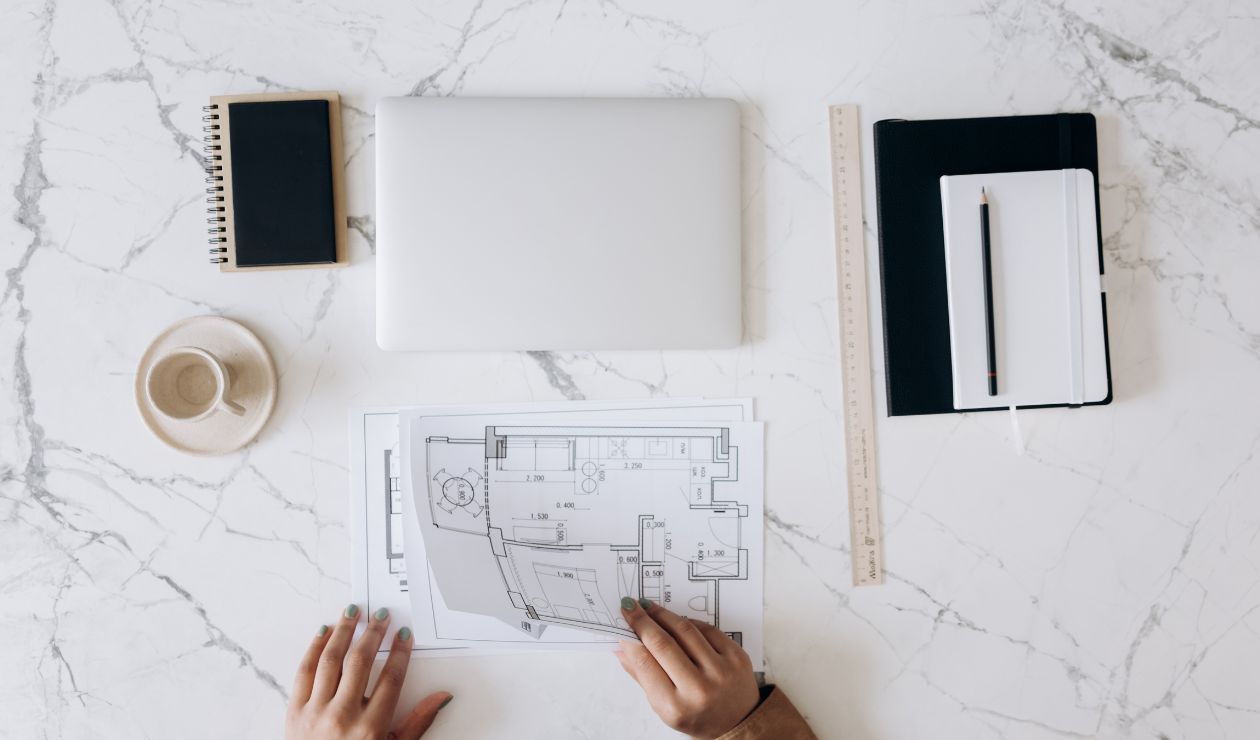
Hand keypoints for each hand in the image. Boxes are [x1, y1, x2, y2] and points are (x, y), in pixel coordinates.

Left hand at [285, 605, 451, 739]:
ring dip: (343, 631)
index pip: (390, 679)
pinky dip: (314, 648)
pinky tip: (325, 632)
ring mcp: (315, 712)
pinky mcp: (294, 711)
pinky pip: (304, 671)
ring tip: (353, 612)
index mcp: (370, 729)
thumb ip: (417, 722)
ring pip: (331, 660)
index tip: (404, 635)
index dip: (400, 653)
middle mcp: (342, 717)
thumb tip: (442, 697)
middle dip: (374, 633)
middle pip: (360, 662)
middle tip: (382, 615)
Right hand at [616, 598, 759, 738]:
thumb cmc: (698, 716)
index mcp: (676, 707)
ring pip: (685, 630)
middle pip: (663, 644)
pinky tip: (677, 620)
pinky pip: (708, 629)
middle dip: (643, 621)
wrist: (738, 722)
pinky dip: (689, 621)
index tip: (623, 624)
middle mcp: (699, 689)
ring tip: (651, 608)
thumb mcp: (665, 707)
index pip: (645, 663)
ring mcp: (721, 671)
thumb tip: (622, 646)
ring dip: (664, 615)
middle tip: (632, 607)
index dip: (631, 640)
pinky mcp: (737, 657)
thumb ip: (642, 677)